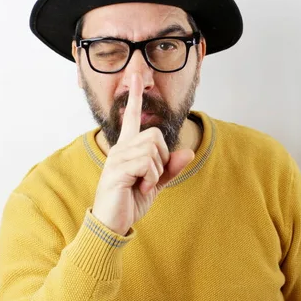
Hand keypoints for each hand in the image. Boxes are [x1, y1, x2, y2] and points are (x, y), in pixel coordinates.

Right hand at [91, 74, 194, 234]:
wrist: (112, 224)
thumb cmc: (130, 202)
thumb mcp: (155, 184)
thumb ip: (170, 168)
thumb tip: (188, 152)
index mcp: (127, 148)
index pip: (131, 117)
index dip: (135, 97)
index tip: (135, 76)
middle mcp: (120, 148)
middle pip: (155, 136)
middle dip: (162, 159)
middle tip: (150, 178)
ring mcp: (117, 158)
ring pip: (153, 150)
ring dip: (156, 172)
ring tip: (142, 184)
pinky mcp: (117, 169)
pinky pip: (147, 163)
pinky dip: (151, 178)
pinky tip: (139, 187)